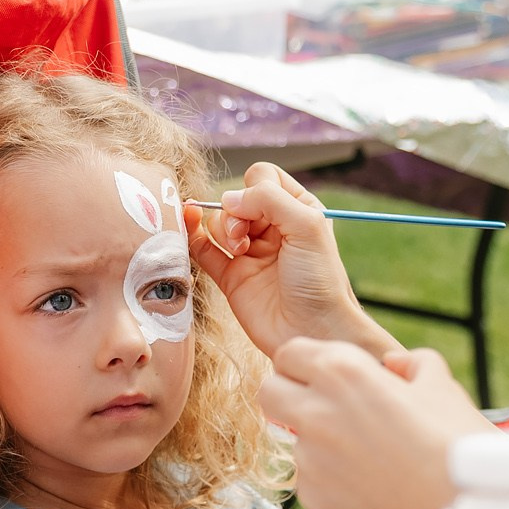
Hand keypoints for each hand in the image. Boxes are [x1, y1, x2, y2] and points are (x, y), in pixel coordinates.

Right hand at [188, 164, 395, 359]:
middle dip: (236, 212)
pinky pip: (203, 248)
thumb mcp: (307, 227)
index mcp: (297, 209)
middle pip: (236, 198)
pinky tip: (188, 224)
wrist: (312, 330)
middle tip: (244, 236)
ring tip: (239, 250)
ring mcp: (249, 251)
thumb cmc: (320, 281)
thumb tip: (227, 198)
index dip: (255, 188)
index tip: (260, 211)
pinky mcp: (230, 276)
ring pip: (218, 221)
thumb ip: (269, 199)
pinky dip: (193, 235)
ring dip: (222, 229)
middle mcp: (272, 227)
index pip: (263, 177)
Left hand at [259, 340, 492, 508]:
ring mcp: (310, 457)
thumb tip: (395, 364)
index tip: (326, 375)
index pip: (290, 353)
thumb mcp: (442, 386)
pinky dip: (327, 477)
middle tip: (323, 407)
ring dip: (312, 439)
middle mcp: (316, 410)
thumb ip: (413, 364)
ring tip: (359, 452)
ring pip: (289, 439)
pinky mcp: (313, 496)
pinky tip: (364, 482)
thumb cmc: (459, 442)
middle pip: (268, 391)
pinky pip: (307, 478)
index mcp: (344, 372)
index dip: (306, 362)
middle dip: (288, 395)